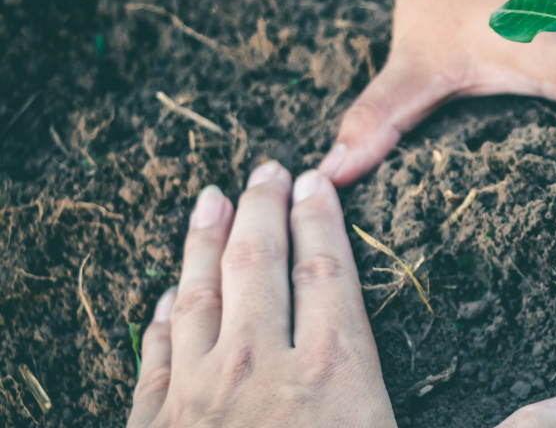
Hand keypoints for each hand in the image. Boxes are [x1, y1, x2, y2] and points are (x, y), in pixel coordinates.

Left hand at [127, 162, 396, 427]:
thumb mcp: (378, 427)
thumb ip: (371, 381)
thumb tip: (367, 347)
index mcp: (331, 371)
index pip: (325, 272)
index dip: (319, 220)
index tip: (313, 185)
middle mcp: (260, 367)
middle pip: (259, 265)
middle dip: (264, 210)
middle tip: (267, 173)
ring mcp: (199, 393)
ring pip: (201, 298)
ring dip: (206, 243)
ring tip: (212, 202)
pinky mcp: (156, 425)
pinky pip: (158, 356)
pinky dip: (165, 319)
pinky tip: (170, 296)